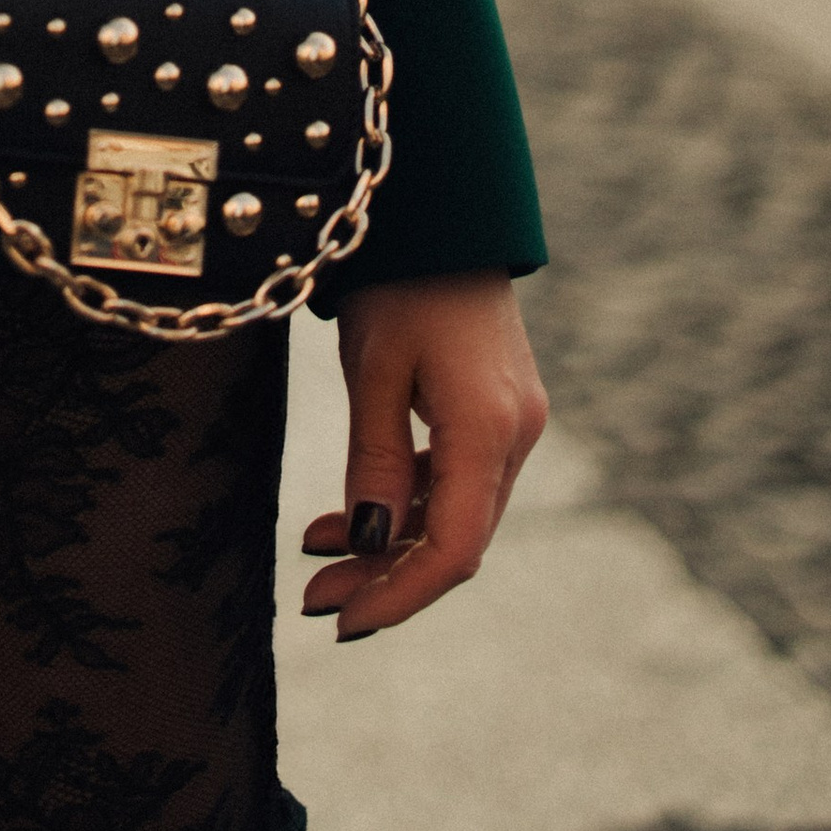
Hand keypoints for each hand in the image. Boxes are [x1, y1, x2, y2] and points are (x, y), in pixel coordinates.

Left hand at [300, 270, 546, 640]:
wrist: (441, 208)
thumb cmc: (400, 277)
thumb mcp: (373, 367)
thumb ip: (376, 460)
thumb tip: (371, 545)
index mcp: (489, 428)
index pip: (454, 549)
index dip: (400, 595)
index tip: (343, 622)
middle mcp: (515, 434)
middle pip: (455, 537)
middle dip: (385, 576)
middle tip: (316, 600)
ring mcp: (512, 421)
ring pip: (454, 511)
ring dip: (390, 540)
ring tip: (316, 556)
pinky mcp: (496, 407)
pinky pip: (454, 476)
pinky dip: (405, 500)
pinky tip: (350, 513)